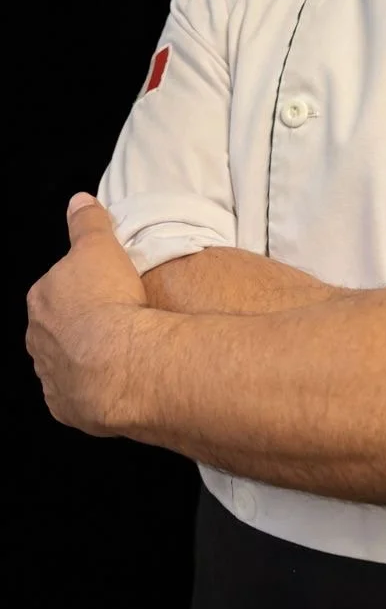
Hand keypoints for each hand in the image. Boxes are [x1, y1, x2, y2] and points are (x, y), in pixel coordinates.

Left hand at [25, 193, 148, 435]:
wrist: (121, 362)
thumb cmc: (110, 300)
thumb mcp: (100, 246)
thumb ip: (87, 222)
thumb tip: (79, 201)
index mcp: (42, 298)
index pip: (57, 287)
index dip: (83, 287)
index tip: (107, 288)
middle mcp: (37, 340)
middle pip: (58, 326)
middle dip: (81, 324)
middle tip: (117, 319)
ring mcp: (50, 376)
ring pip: (66, 362)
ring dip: (87, 357)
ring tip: (123, 351)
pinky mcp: (66, 407)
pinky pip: (79, 394)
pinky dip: (95, 387)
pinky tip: (119, 379)